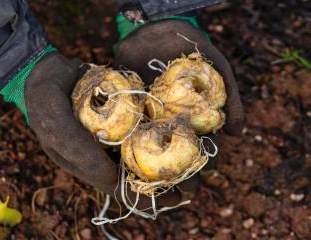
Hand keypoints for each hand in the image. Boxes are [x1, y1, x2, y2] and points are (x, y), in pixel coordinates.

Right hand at [25, 52, 181, 209]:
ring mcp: (112, 139)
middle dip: (164, 185)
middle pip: (136, 177)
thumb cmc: (46, 99)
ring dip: (169, 164)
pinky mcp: (120, 121)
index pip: (118, 188)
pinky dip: (162, 140)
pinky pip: (143, 135)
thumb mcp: (55, 124)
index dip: (145, 197)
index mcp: (86, 165)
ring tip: (196, 168)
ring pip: (144, 158)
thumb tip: (111, 178)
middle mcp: (101, 156)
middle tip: (192, 187)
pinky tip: (182, 139)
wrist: (48, 73)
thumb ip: (79, 152)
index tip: (175, 197)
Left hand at [113, 19, 243, 190]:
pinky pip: (127, 131)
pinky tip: (123, 165)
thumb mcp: (217, 67)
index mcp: (193, 119)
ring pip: (150, 150)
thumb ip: (230, 97)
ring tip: (147, 188)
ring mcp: (149, 118)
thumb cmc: (189, 47)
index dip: (201, 168)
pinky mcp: (129, 110)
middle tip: (170, 192)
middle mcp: (171, 122)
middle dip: (174, 176)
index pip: (200, 150)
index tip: (196, 182)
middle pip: (174, 156)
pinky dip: (125, 147)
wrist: (155, 29)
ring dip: (150, 170)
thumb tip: (238, 133)